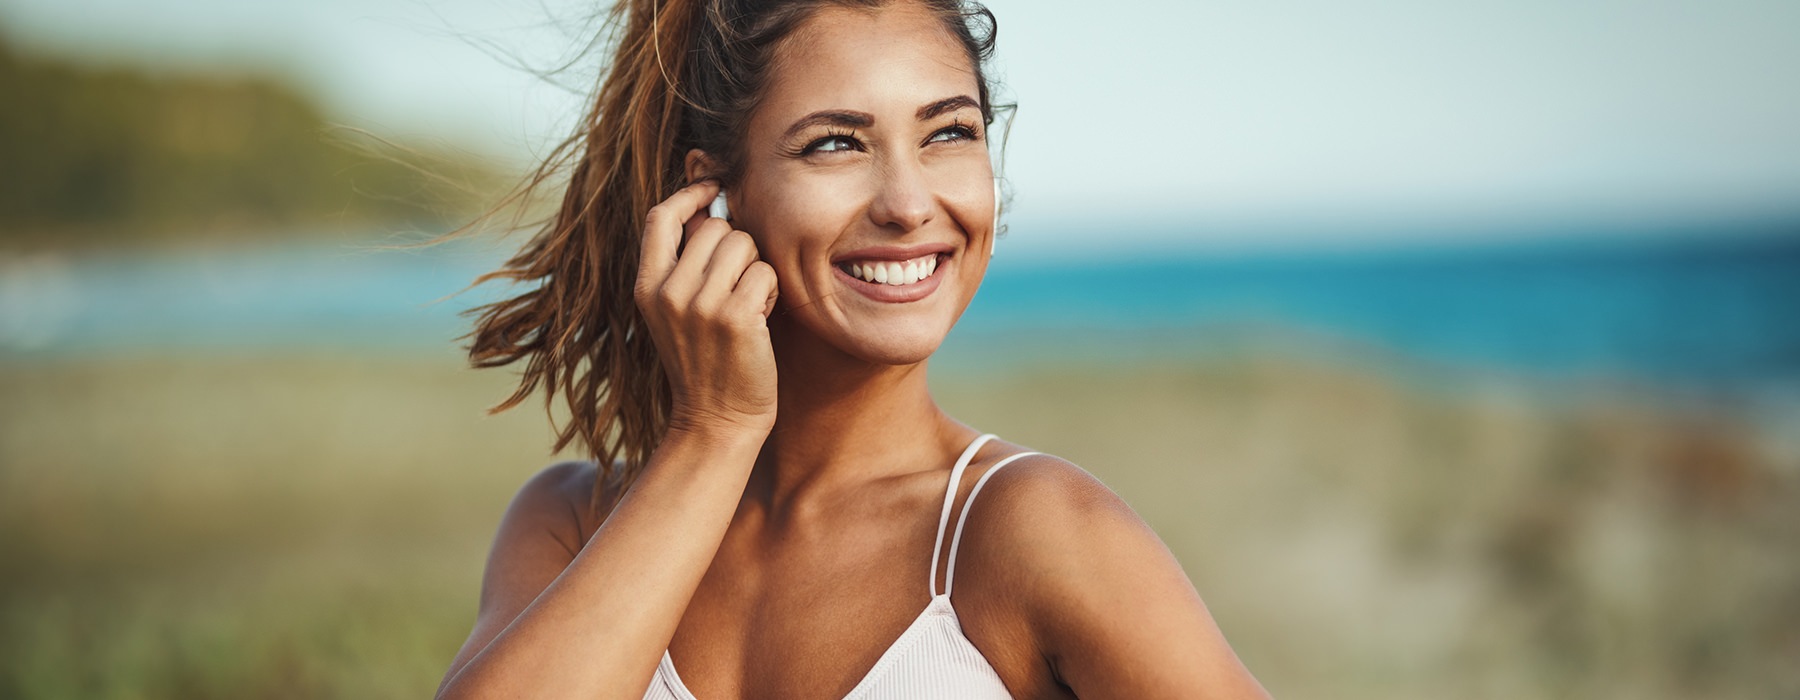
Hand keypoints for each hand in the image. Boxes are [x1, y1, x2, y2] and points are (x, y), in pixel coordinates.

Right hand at [635, 181, 780, 436]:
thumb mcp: (676, 312)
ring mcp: (700, 304)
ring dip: (755, 270)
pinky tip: (760, 320)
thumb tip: (712, 208)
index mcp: (647, 286)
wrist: (717, 419)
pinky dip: (769, 292)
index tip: (714, 190)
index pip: (662, 217)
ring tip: (747, 304)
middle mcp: (667, 292)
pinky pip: (764, 272)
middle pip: (716, 228)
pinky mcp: (735, 316)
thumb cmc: (706, 360)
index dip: (690, 195)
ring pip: (743, 245)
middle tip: (737, 287)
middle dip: (737, 249)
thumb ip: (685, 264)